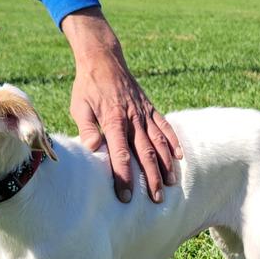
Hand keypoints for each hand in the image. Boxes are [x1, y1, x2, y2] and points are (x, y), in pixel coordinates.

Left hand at [61, 7, 181, 202]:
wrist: (103, 59)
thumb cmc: (87, 86)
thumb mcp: (79, 106)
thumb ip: (86, 127)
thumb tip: (91, 148)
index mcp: (113, 120)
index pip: (120, 154)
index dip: (124, 176)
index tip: (126, 197)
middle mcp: (133, 118)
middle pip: (145, 153)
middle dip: (151, 178)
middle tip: (156, 199)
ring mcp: (144, 113)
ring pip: (158, 142)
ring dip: (165, 165)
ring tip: (170, 184)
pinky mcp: (150, 108)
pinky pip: (165, 126)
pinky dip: (173, 141)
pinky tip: (179, 157)